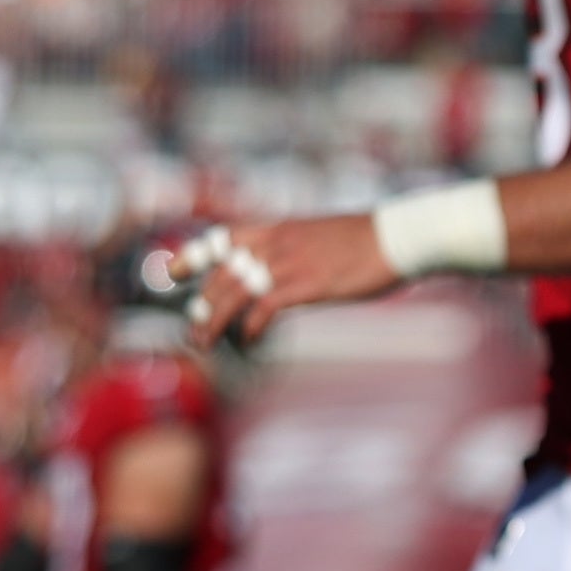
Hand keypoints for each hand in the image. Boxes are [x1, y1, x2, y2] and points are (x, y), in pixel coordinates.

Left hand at [173, 213, 404, 348]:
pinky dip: (249, 327)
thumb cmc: (369, 240)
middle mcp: (275, 242)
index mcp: (278, 228)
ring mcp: (288, 262)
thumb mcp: (322, 238)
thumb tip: (287, 270)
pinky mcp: (304, 284)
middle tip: (191, 326)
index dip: (193, 255)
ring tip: (203, 342)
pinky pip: (263, 307)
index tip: (174, 272)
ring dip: (213, 320)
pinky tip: (248, 341)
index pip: (222, 239)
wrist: (396, 236)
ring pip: (233, 291)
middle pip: (222, 272)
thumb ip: (298, 251)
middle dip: (201, 302)